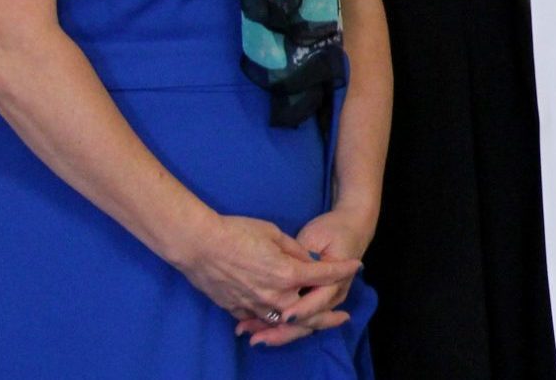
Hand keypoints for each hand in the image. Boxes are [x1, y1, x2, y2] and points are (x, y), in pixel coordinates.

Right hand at [174, 214, 361, 342]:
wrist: (199, 245)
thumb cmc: (236, 232)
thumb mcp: (274, 233)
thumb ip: (295, 251)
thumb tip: (309, 260)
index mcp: (287, 272)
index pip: (324, 274)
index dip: (343, 270)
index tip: (356, 266)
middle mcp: (275, 295)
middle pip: (310, 312)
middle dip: (329, 315)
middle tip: (343, 317)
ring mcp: (256, 305)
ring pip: (285, 322)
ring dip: (303, 324)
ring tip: (316, 324)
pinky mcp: (238, 309)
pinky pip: (261, 320)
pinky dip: (273, 321)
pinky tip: (281, 320)